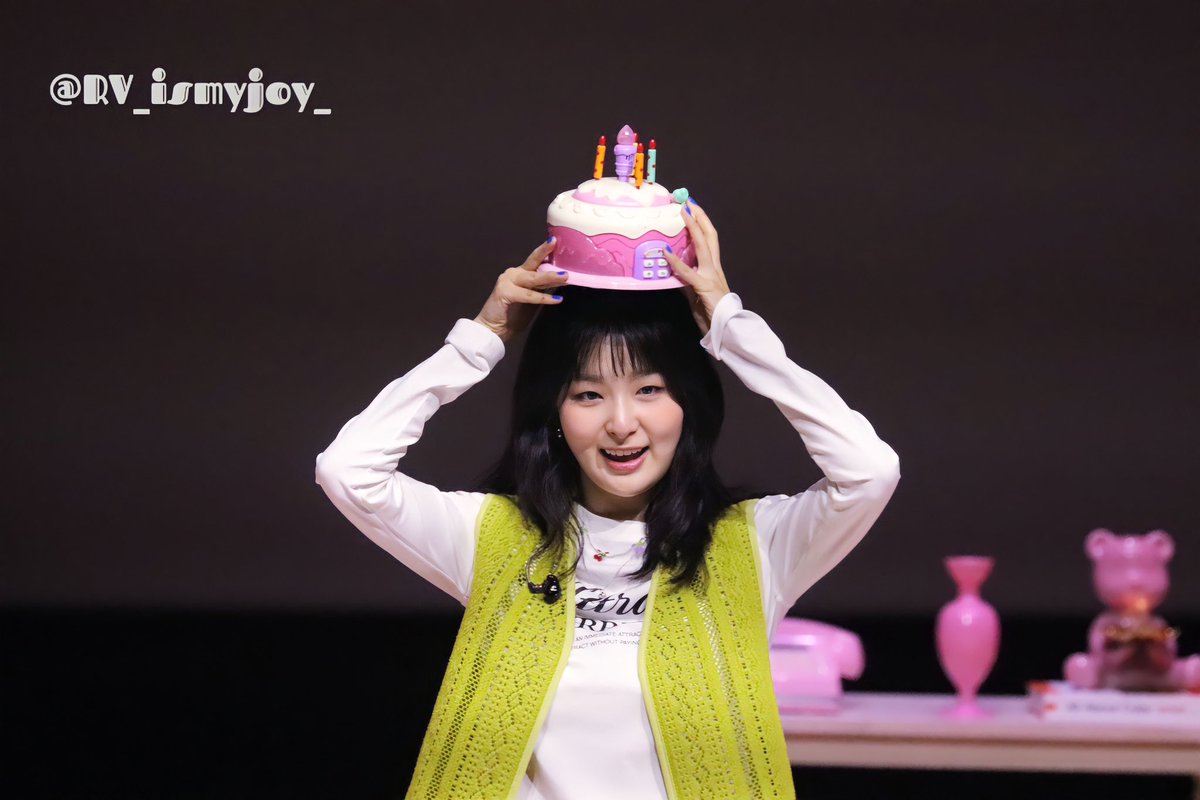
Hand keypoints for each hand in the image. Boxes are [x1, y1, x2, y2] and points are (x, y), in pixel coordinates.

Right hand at [473, 238, 567, 342]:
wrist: (493, 329)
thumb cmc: (513, 315)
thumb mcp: (533, 299)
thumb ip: (543, 288)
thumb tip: (562, 281)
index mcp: (520, 273)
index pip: (535, 260)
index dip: (546, 250)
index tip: (556, 240)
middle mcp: (514, 273)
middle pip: (533, 262)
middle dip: (547, 254)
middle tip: (558, 246)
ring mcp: (508, 281)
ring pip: (532, 278)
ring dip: (549, 276)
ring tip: (565, 276)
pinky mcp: (505, 292)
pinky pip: (528, 295)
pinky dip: (543, 297)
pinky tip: (556, 300)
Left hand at [662, 199, 730, 334]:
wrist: (727, 330)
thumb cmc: (712, 315)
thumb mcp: (696, 293)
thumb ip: (688, 280)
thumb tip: (675, 269)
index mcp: (714, 269)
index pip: (710, 241)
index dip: (702, 224)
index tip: (693, 209)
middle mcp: (715, 268)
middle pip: (710, 237)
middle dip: (700, 218)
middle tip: (689, 202)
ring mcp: (711, 277)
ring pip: (704, 246)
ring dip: (693, 228)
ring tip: (684, 213)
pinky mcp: (705, 288)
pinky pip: (688, 273)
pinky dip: (676, 261)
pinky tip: (666, 252)